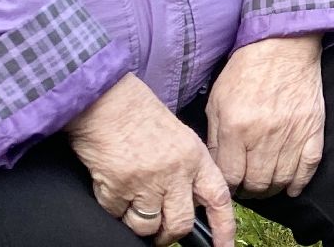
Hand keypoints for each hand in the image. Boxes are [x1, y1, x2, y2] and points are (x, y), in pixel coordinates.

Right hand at [65, 74, 234, 246]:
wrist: (109, 101)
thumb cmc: (141, 115)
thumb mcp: (179, 138)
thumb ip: (187, 169)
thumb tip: (188, 200)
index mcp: (195, 157)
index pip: (218, 199)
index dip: (225, 228)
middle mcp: (176, 172)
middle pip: (180, 224)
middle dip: (168, 235)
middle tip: (159, 232)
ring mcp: (147, 182)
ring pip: (148, 226)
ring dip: (139, 223)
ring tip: (133, 203)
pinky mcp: (118, 188)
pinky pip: (118, 216)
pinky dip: (115, 210)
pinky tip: (114, 186)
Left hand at [206, 35, 324, 199]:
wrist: (283, 45)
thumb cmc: (248, 69)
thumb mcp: (218, 100)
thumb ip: (214, 136)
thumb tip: (215, 166)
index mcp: (235, 127)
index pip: (229, 177)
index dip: (228, 187)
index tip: (229, 185)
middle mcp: (263, 135)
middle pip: (256, 183)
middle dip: (249, 190)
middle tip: (247, 185)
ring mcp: (291, 133)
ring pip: (281, 180)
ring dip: (272, 188)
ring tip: (266, 183)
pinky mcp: (312, 129)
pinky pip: (308, 168)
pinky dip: (299, 182)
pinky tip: (291, 185)